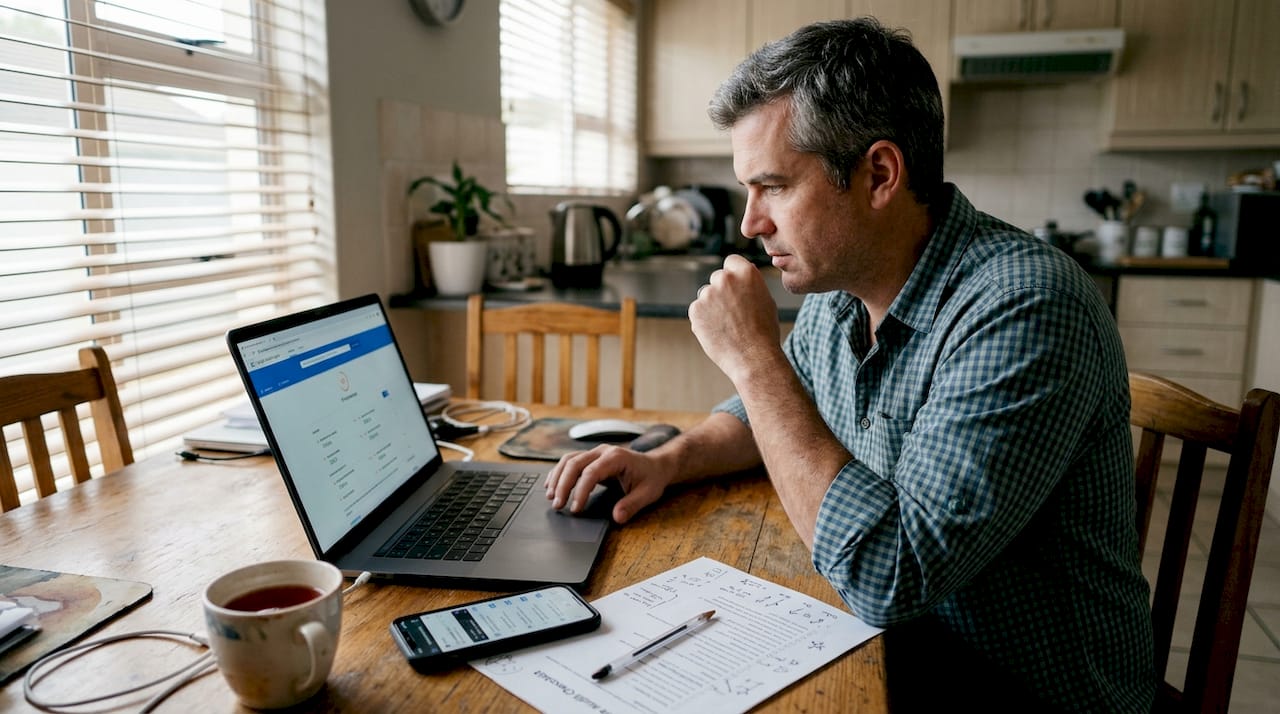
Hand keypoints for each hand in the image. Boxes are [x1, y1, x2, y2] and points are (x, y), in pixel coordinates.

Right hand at [545, 445, 671, 523]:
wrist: (655, 465)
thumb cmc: (651, 478)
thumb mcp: (648, 494)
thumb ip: (632, 505)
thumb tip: (617, 517)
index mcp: (616, 457)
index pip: (591, 472)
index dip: (580, 491)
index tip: (576, 509)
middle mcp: (603, 451)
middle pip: (574, 464)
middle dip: (563, 485)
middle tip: (557, 505)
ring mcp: (595, 452)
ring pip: (568, 460)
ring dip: (557, 478)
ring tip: (550, 497)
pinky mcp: (591, 458)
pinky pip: (570, 462)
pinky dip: (559, 473)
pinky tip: (551, 485)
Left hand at [689, 254, 784, 383]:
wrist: (753, 357)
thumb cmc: (764, 331)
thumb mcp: (766, 299)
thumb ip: (751, 283)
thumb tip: (745, 269)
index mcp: (746, 272)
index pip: (731, 261)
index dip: (733, 274)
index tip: (735, 286)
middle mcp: (725, 278)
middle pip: (717, 278)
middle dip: (721, 291)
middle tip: (733, 312)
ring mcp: (707, 293)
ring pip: (706, 295)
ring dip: (712, 306)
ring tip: (728, 325)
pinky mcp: (695, 309)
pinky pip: (697, 310)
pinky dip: (704, 319)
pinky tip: (718, 332)